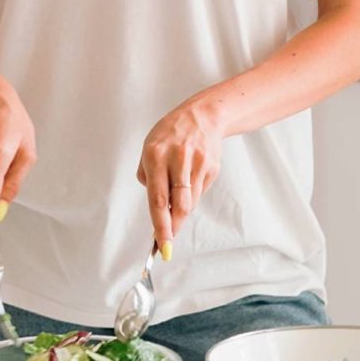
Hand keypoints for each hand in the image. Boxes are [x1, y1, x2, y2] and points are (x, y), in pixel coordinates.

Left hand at [137, 101, 222, 259]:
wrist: (203, 116)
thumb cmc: (170, 135)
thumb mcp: (148, 148)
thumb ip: (148, 176)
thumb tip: (158, 208)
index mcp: (156, 155)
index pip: (158, 199)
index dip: (160, 225)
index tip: (161, 244)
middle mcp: (178, 159)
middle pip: (179, 205)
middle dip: (173, 228)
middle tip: (167, 242)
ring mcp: (197, 164)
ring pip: (190, 202)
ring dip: (181, 213)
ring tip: (174, 212)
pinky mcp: (211, 168)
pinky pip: (198, 192)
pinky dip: (190, 196)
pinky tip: (187, 184)